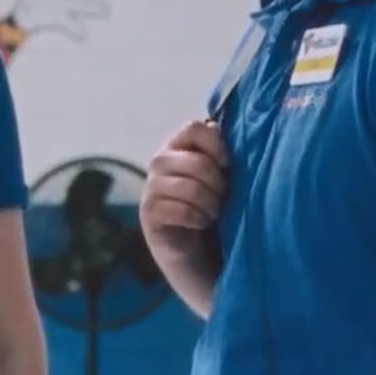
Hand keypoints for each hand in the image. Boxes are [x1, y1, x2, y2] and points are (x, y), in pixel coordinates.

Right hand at [140, 119, 228, 253]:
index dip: (216, 145)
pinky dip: (199, 219)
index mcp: (177, 145)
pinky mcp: (149, 212)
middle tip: (223, 197)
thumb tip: (218, 127)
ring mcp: (151, 187)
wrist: (192, 247)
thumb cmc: (210, 203)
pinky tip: (201, 223)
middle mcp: (160, 161)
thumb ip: (219, 150)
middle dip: (218, 183)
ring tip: (214, 212)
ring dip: (211, 204)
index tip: (227, 165)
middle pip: (197, 162)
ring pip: (191, 188)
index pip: (194, 128)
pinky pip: (183, 211)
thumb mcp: (220, 175)